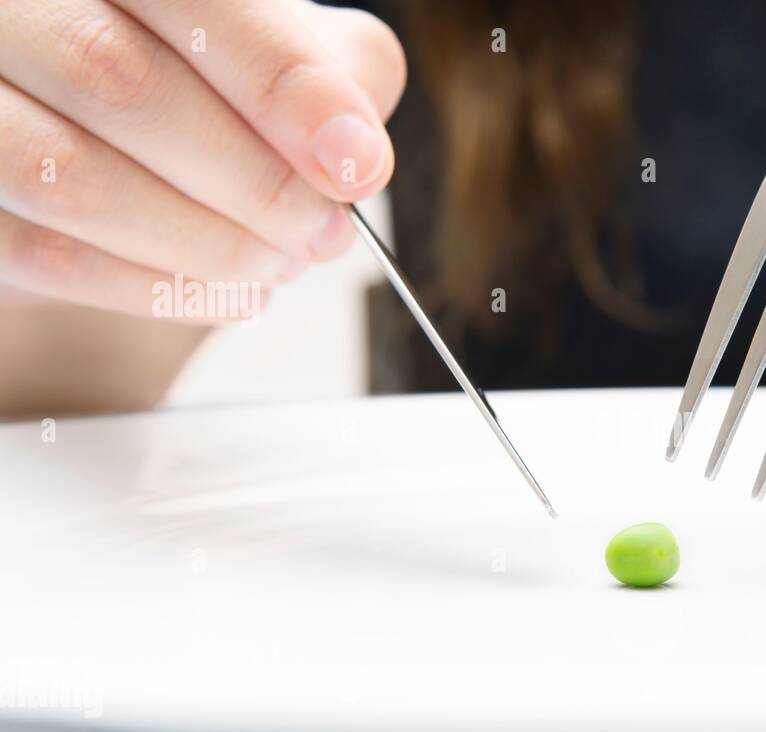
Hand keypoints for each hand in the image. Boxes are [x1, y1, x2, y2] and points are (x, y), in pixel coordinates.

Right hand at [0, 0, 405, 319]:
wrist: (78, 123)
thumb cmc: (184, 72)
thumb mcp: (265, 42)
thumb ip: (326, 65)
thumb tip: (356, 147)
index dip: (281, 84)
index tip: (355, 164)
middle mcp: (11, 2)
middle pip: (118, 80)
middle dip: (252, 181)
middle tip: (322, 233)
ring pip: (70, 176)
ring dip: (204, 245)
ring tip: (280, 265)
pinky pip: (40, 253)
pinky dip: (151, 289)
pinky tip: (225, 293)